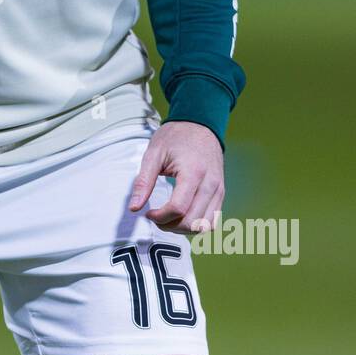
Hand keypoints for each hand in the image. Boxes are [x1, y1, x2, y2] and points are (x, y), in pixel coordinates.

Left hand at [128, 121, 223, 235]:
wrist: (200, 125)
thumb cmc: (176, 137)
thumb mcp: (154, 154)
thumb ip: (143, 182)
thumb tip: (134, 207)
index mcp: (193, 172)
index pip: (179, 208)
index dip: (160, 217)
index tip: (148, 213)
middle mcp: (211, 184)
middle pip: (192, 221)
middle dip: (170, 226)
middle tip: (156, 217)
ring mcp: (219, 189)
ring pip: (204, 226)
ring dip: (184, 229)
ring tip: (168, 218)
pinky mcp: (221, 193)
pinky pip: (212, 220)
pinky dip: (196, 224)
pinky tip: (181, 216)